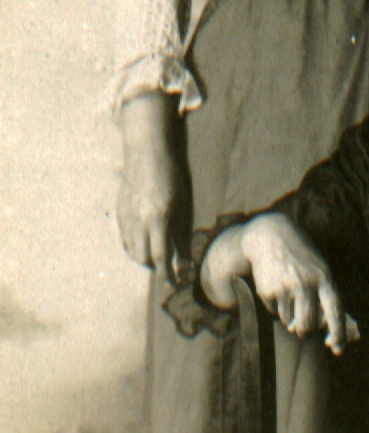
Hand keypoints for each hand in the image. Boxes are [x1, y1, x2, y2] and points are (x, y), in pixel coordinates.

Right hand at [117, 92, 187, 280]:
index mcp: (157, 218)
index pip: (161, 256)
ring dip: (144, 258)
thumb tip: (184, 258)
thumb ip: (181, 232)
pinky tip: (144, 244)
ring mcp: (126, 215)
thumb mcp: (183, 203)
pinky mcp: (119, 211)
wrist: (146, 150)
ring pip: (132, 250)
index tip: (175, 282)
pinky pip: (125, 238)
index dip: (168, 273)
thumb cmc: (171, 174)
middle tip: (168, 270)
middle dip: (156, 268)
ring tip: (157, 258)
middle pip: (143, 257)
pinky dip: (134, 247)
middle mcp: (139, 220)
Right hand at [238, 213, 357, 351]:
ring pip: (289, 321)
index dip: (338, 333)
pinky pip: (273, 311)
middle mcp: (308, 285)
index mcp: (326, 280)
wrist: (271, 237)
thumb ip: (322, 297)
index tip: (338, 349)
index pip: (335, 312)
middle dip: (304, 332)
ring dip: (288, 316)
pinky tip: (276, 286)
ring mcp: (287, 288)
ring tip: (288, 294)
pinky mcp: (269, 290)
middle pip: (308, 325)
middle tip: (301, 328)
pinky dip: (275, 305)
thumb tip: (312, 329)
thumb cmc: (301, 258)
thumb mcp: (320, 270)